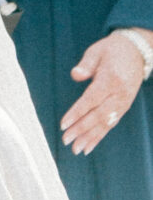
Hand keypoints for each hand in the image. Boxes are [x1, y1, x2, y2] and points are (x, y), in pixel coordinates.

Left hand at [61, 30, 146, 153]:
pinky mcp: (124, 108)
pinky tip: (89, 146)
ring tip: (76, 149)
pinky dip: (100, 136)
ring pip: (106, 124)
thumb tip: (75, 75)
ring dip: (90, 138)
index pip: (91, 100)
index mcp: (110, 79)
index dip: (77, 113)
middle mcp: (119, 95)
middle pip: (98, 116)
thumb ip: (86, 64)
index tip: (64, 124)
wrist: (136, 52)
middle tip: (66, 141)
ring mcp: (123, 103)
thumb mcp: (97, 50)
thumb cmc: (111, 50)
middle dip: (81, 130)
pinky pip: (111, 124)